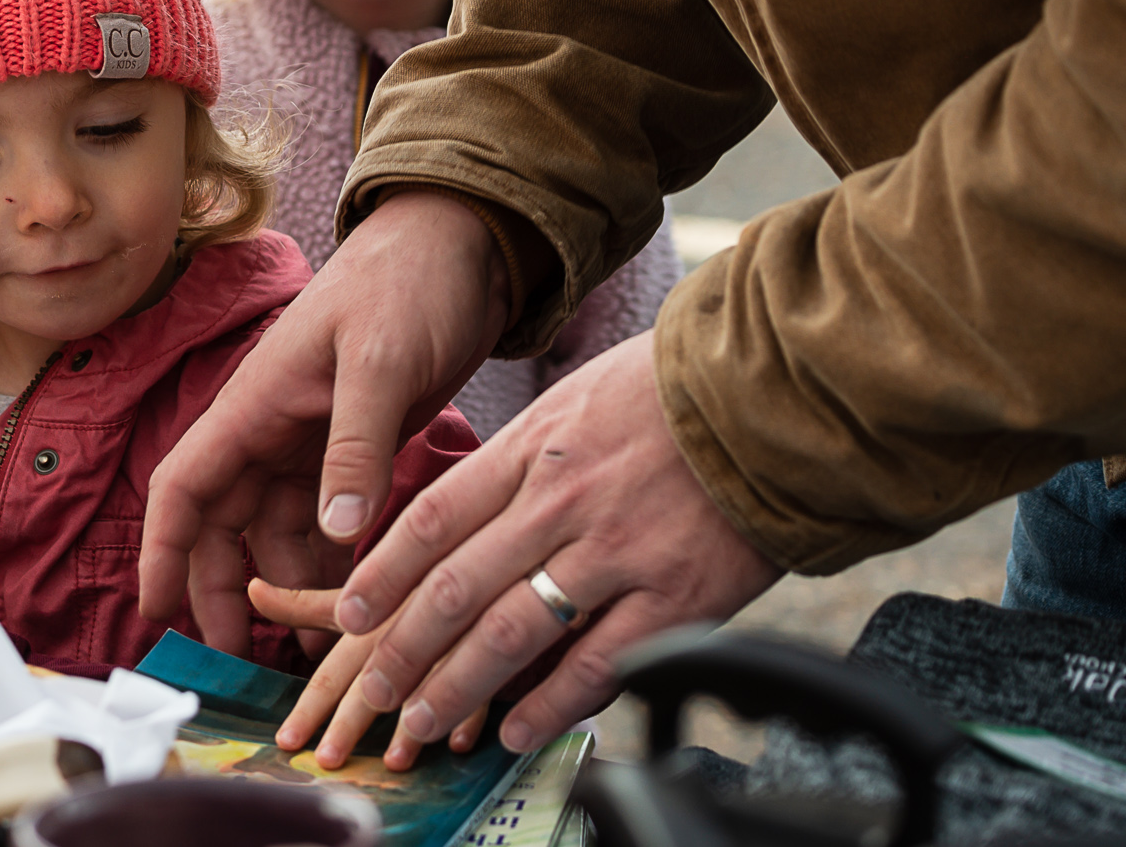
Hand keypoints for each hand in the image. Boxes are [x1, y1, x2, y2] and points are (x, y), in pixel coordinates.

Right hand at [141, 190, 508, 655]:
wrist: (457, 242)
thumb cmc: (408, 282)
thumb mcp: (381, 362)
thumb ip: (355, 445)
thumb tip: (334, 532)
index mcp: (255, 402)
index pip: (184, 486)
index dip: (162, 550)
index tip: (157, 612)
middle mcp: (271, 427)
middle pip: (224, 523)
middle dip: (225, 588)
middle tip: (247, 658)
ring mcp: (311, 438)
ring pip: (274, 527)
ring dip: (284, 580)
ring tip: (314, 639)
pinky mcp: (354, 445)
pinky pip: (324, 516)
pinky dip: (330, 557)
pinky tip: (352, 594)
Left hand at [250, 580, 483, 770]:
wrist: (475, 546)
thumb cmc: (405, 579)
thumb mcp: (356, 590)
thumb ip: (305, 603)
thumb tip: (251, 591)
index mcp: (367, 618)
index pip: (330, 670)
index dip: (308, 708)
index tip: (286, 741)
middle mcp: (401, 628)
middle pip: (372, 681)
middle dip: (349, 724)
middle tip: (329, 759)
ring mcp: (447, 636)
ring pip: (426, 682)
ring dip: (411, 726)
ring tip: (394, 762)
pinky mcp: (490, 642)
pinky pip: (483, 680)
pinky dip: (471, 712)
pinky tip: (459, 741)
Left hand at [336, 331, 781, 750]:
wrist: (776, 396)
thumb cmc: (675, 393)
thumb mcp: (577, 400)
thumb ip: (523, 456)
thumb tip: (467, 507)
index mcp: (532, 449)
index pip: (433, 520)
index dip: (383, 575)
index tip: (349, 614)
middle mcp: (561, 500)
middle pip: (458, 586)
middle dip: (403, 648)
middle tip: (370, 693)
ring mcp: (617, 551)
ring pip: (512, 632)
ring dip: (458, 687)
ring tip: (423, 723)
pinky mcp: (675, 596)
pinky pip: (595, 664)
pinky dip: (547, 705)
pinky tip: (515, 732)